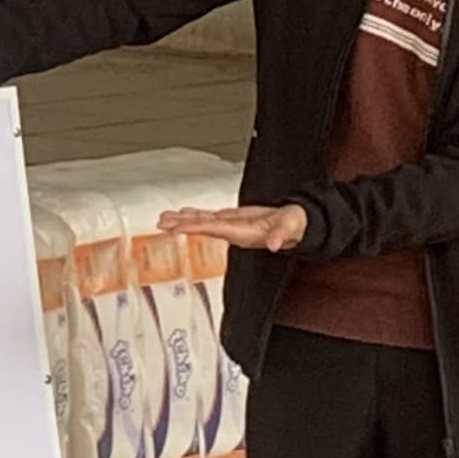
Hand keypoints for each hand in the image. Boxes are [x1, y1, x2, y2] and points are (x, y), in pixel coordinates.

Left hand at [160, 201, 307, 252]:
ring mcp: (231, 225)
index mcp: (242, 233)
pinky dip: (196, 214)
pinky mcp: (233, 219)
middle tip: (161, 224)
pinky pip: (210, 217)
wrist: (297, 225)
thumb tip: (273, 245)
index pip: (212, 230)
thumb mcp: (289, 227)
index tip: (176, 229)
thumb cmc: (294, 226)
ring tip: (165, 219)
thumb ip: (281, 236)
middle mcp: (233, 232)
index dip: (193, 228)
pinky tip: (185, 213)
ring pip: (203, 222)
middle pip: (202, 228)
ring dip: (184, 220)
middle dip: (181, 226)